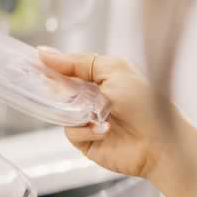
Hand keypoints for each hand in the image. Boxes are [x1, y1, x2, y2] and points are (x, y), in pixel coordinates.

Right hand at [38, 48, 171, 182]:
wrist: (161, 143)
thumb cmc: (146, 103)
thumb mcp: (113, 70)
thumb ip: (79, 62)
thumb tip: (45, 53)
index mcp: (100, 77)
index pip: (68, 68)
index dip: (52, 64)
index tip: (35, 59)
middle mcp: (91, 98)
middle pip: (59, 88)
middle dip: (55, 86)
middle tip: (53, 85)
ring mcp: (87, 119)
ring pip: (60, 110)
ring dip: (74, 109)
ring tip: (93, 111)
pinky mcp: (86, 141)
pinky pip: (70, 131)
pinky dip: (84, 129)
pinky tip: (104, 129)